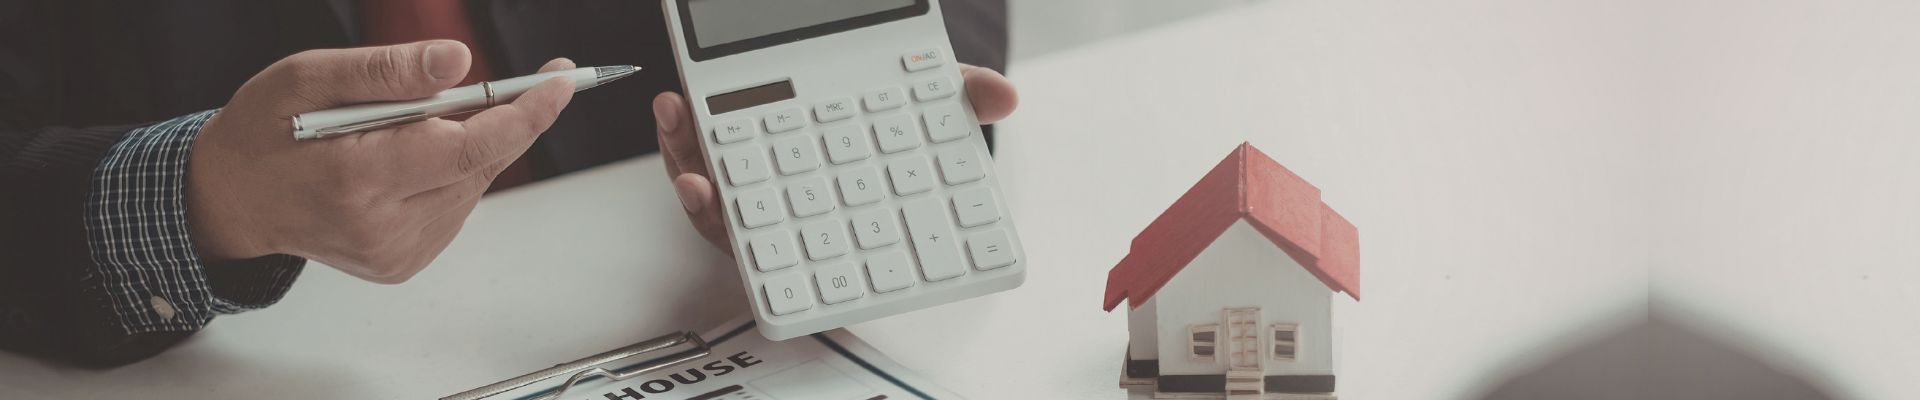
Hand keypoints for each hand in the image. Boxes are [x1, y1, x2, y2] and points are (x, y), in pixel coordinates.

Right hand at [186, 40, 576, 282]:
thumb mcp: (308, 78)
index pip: (469, 147)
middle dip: (502, 117)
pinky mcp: (403, 263)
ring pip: (473, 183)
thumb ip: (386, 70)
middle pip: (480, 164)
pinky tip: (412, 156)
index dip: (525, 113)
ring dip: (468, 144)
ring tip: (418, 122)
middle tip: (510, 82)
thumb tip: (460, 63)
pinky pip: (455, 204)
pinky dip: (450, 171)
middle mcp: (383, 226)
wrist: (231, 200)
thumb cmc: (264, 131)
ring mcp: (396, 252)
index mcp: (358, 178)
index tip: (561, 80)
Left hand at [654, 64, 1019, 252]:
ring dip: (685, 160)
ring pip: (715, 194)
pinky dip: (678, 136)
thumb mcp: (932, 99)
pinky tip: (676, 104)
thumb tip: (1005, 95)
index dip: (800, 251)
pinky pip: (695, 158)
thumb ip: (960, 99)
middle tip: (699, 180)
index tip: (785, 235)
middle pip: (747, 226)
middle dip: (717, 209)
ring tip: (677, 117)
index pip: (818, 241)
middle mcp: (793, 211)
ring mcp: (756, 188)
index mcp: (840, 213)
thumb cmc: (896, 112)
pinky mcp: (724, 157)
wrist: (861, 79)